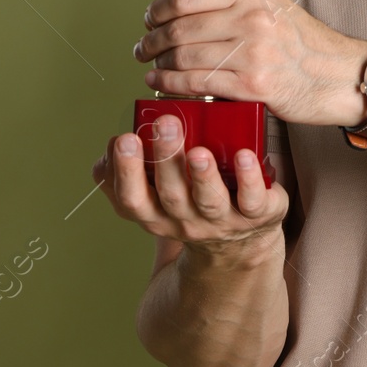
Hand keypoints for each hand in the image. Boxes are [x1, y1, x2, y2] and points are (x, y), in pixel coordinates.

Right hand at [91, 114, 286, 257]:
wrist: (240, 243)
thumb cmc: (192, 204)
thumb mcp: (158, 197)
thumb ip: (132, 174)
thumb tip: (108, 149)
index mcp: (156, 215)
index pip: (132, 199)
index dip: (125, 172)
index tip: (124, 138)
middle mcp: (186, 222)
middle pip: (171, 195)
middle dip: (165, 159)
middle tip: (164, 123)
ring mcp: (222, 221)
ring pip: (209, 200)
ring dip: (203, 175)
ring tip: (198, 150)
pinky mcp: (257, 215)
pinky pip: (252, 199)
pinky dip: (249, 178)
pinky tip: (245, 155)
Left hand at [133, 0, 366, 127]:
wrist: (341, 76)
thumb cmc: (306, 46)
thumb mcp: (276, 7)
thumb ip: (236, 2)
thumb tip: (186, 7)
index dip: (159, 8)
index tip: (151, 18)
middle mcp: (254, 18)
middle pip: (181, 27)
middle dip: (153, 39)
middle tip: (144, 47)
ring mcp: (253, 53)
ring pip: (184, 55)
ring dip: (158, 64)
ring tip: (151, 67)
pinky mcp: (251, 85)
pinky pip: (195, 82)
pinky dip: (170, 84)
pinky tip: (161, 83)